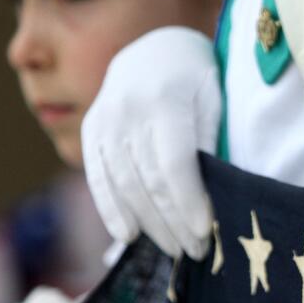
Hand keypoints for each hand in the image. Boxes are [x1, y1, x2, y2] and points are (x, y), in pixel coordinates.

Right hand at [81, 27, 219, 258]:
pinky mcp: (91, 131)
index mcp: (165, 100)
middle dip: (174, 222)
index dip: (188, 202)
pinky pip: (98, 178)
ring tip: (174, 249)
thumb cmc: (195, 80)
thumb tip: (210, 197)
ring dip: (149, 224)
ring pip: (124, 184)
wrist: (152, 50)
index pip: (175, 163)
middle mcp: (128, 110)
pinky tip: (127, 236)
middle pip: (149, 180)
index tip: (205, 232)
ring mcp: (105, 120)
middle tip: (197, 252)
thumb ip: (208, 143)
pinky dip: (112, 210)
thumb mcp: (212, 100)